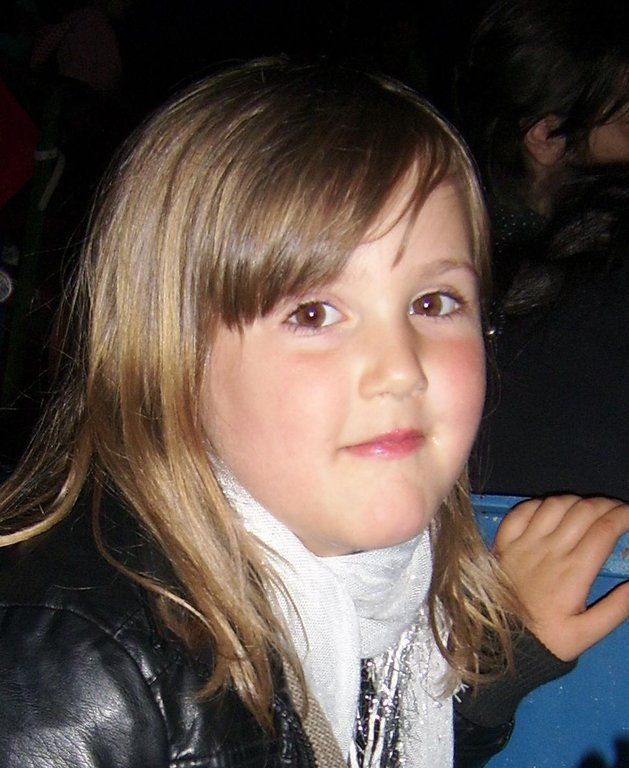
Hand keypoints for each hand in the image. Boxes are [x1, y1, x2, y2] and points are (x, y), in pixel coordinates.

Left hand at [493, 495, 628, 660]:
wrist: (501, 640)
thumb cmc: (547, 638)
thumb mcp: (587, 634)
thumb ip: (616, 609)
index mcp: (573, 571)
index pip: (605, 529)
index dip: (623, 515)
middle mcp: (549, 550)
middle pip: (583, 511)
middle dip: (606, 505)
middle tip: (616, 511)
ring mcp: (524, 543)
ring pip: (555, 505)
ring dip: (576, 502)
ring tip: (588, 509)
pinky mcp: (504, 542)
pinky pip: (523, 510)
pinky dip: (541, 504)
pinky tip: (552, 511)